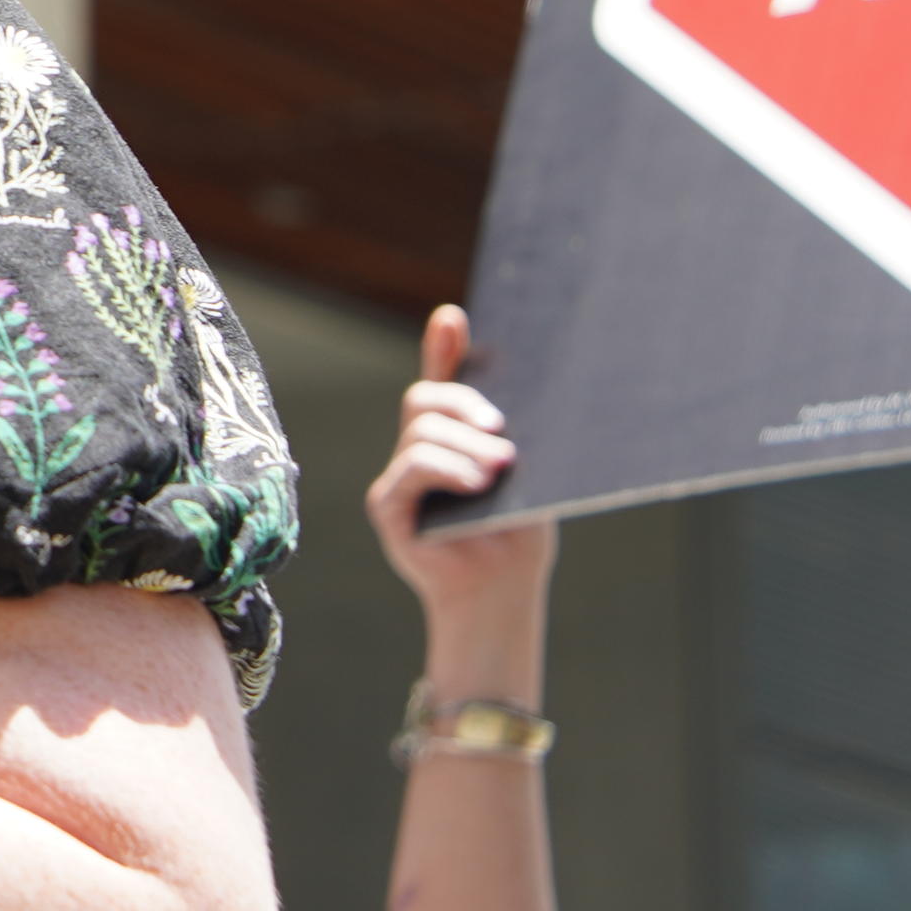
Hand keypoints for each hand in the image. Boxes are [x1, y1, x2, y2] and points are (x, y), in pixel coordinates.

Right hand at [365, 307, 556, 636]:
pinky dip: (446, 469)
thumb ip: (508, 436)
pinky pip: (411, 469)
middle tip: (501, 430)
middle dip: (463, 404)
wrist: (503, 592)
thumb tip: (512, 400)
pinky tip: (475, 484)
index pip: (441, 380)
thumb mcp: (524, 474)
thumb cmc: (517, 534)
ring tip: (499, 471)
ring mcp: (398, 477)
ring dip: (465, 446)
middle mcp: (418, 450)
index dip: (442, 347)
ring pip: (422, 432)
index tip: (453, 319)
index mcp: (452, 437)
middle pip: (426, 399)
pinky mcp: (387, 506)